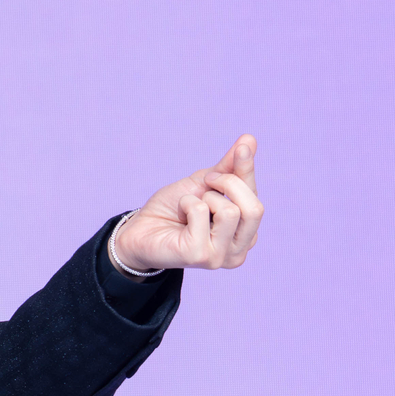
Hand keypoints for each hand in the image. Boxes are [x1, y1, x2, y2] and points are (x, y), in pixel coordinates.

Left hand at [113, 134, 263, 274]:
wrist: (138, 228)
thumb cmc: (173, 208)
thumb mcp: (204, 183)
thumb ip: (229, 167)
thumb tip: (249, 139)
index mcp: (246, 233)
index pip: (256, 197)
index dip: (246, 169)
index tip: (242, 146)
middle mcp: (239, 250)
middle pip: (255, 209)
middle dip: (228, 183)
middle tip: (204, 182)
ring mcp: (221, 257)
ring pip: (231, 212)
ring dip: (203, 198)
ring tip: (188, 206)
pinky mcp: (200, 256)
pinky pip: (201, 213)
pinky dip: (187, 204)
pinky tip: (180, 216)